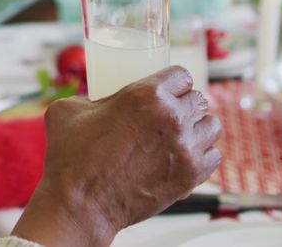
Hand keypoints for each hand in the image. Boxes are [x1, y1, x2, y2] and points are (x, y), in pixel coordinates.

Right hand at [10, 67, 221, 246]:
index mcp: (145, 94)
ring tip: (180, 136)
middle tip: (169, 115)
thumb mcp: (67, 111)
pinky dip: (202, 156)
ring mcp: (185, 148)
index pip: (181, 76)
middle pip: (199, 100)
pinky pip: (214, 157)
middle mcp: (171, 117)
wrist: (80, 205)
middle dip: (184, 105)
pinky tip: (183, 158)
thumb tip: (93, 101)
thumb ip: (87, 97)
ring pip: (211, 126)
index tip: (168, 91)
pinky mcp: (190, 176)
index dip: (174, 83)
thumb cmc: (72, 159)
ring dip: (197, 128)